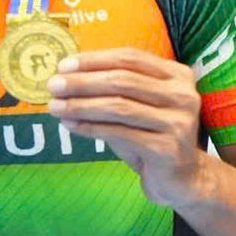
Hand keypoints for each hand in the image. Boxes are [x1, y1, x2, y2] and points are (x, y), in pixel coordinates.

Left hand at [49, 48, 209, 208]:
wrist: (180, 177)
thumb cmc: (150, 134)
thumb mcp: (135, 105)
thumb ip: (111, 88)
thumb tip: (65, 77)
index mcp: (178, 75)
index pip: (130, 58)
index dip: (94, 60)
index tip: (63, 65)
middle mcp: (183, 95)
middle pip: (122, 80)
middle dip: (82, 82)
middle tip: (52, 85)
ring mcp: (178, 121)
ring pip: (119, 106)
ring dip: (81, 105)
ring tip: (54, 106)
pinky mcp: (168, 148)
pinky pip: (119, 132)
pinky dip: (89, 127)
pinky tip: (69, 125)